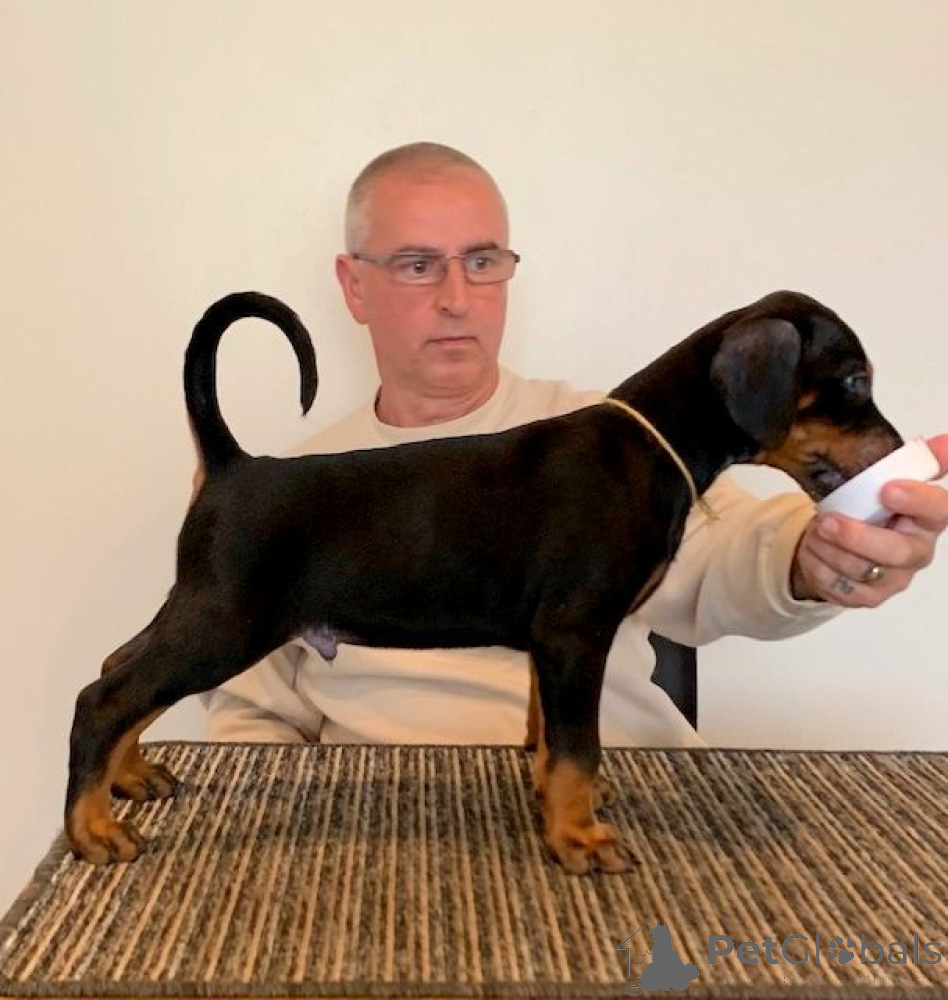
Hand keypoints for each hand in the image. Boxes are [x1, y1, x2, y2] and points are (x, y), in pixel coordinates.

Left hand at [791, 434, 947, 606]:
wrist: (837, 539)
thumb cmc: (867, 508)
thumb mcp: (883, 479)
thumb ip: (914, 461)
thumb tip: (945, 441)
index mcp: (928, 519)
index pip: (939, 509)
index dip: (917, 500)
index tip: (888, 489)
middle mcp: (917, 551)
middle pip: (898, 552)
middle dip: (858, 536)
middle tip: (828, 521)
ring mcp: (894, 579)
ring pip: (862, 570)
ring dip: (830, 548)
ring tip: (816, 530)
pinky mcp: (869, 597)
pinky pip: (840, 587)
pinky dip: (819, 566)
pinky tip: (814, 549)